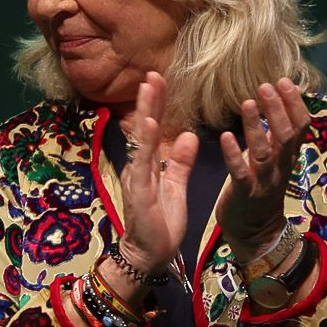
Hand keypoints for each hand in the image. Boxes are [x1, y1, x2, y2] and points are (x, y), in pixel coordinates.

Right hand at [116, 72, 200, 277]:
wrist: (150, 254)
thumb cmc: (161, 224)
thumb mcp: (176, 186)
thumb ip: (181, 162)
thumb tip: (190, 135)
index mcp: (148, 165)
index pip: (153, 129)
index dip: (156, 105)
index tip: (160, 80)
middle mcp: (139, 166)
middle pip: (144, 126)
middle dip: (149, 99)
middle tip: (153, 72)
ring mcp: (136, 177)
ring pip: (141, 138)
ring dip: (146, 111)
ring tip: (149, 86)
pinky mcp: (138, 190)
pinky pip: (143, 162)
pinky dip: (146, 142)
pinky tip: (149, 123)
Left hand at [217, 77, 312, 261]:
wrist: (255, 233)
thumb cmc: (258, 190)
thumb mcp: (272, 161)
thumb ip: (275, 136)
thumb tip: (276, 105)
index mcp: (287, 158)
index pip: (300, 127)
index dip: (294, 104)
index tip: (284, 81)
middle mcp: (280, 168)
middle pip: (286, 135)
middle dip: (278, 109)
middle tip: (266, 85)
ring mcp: (264, 182)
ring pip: (264, 152)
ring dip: (257, 127)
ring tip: (248, 103)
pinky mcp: (244, 195)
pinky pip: (240, 174)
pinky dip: (234, 155)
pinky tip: (225, 137)